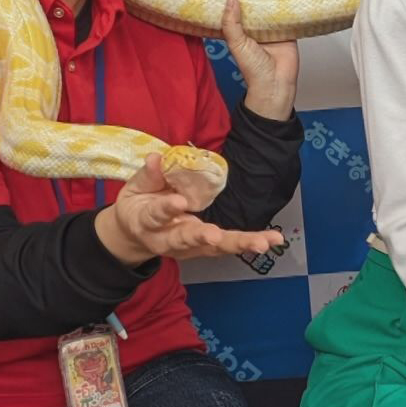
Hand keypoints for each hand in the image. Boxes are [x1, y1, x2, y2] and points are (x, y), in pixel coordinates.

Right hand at [96, 153, 284, 265]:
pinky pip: (227, 246)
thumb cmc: (137, 206)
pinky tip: (271, 240)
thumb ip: (148, 177)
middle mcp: (168, 240)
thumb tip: (156, 158)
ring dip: (239, 244)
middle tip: (216, 236)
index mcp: (147, 223)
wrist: (134, 235)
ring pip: (214, 247)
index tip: (179, 202)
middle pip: (188, 239)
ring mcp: (189, 247)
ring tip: (263, 242)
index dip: (167, 209)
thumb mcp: (134, 189)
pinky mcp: (205, 248)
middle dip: (204, 237)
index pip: (156, 216)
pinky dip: (249, 243)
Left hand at [223, 0, 298, 120]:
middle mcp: (254, 26)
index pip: (233, 6)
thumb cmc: (253, 69)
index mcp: (239, 30)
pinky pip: (286, 11)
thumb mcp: (237, 44)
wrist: (276, 84)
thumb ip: (232, 22)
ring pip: (269, 3)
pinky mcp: (287, 29)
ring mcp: (271, 27)